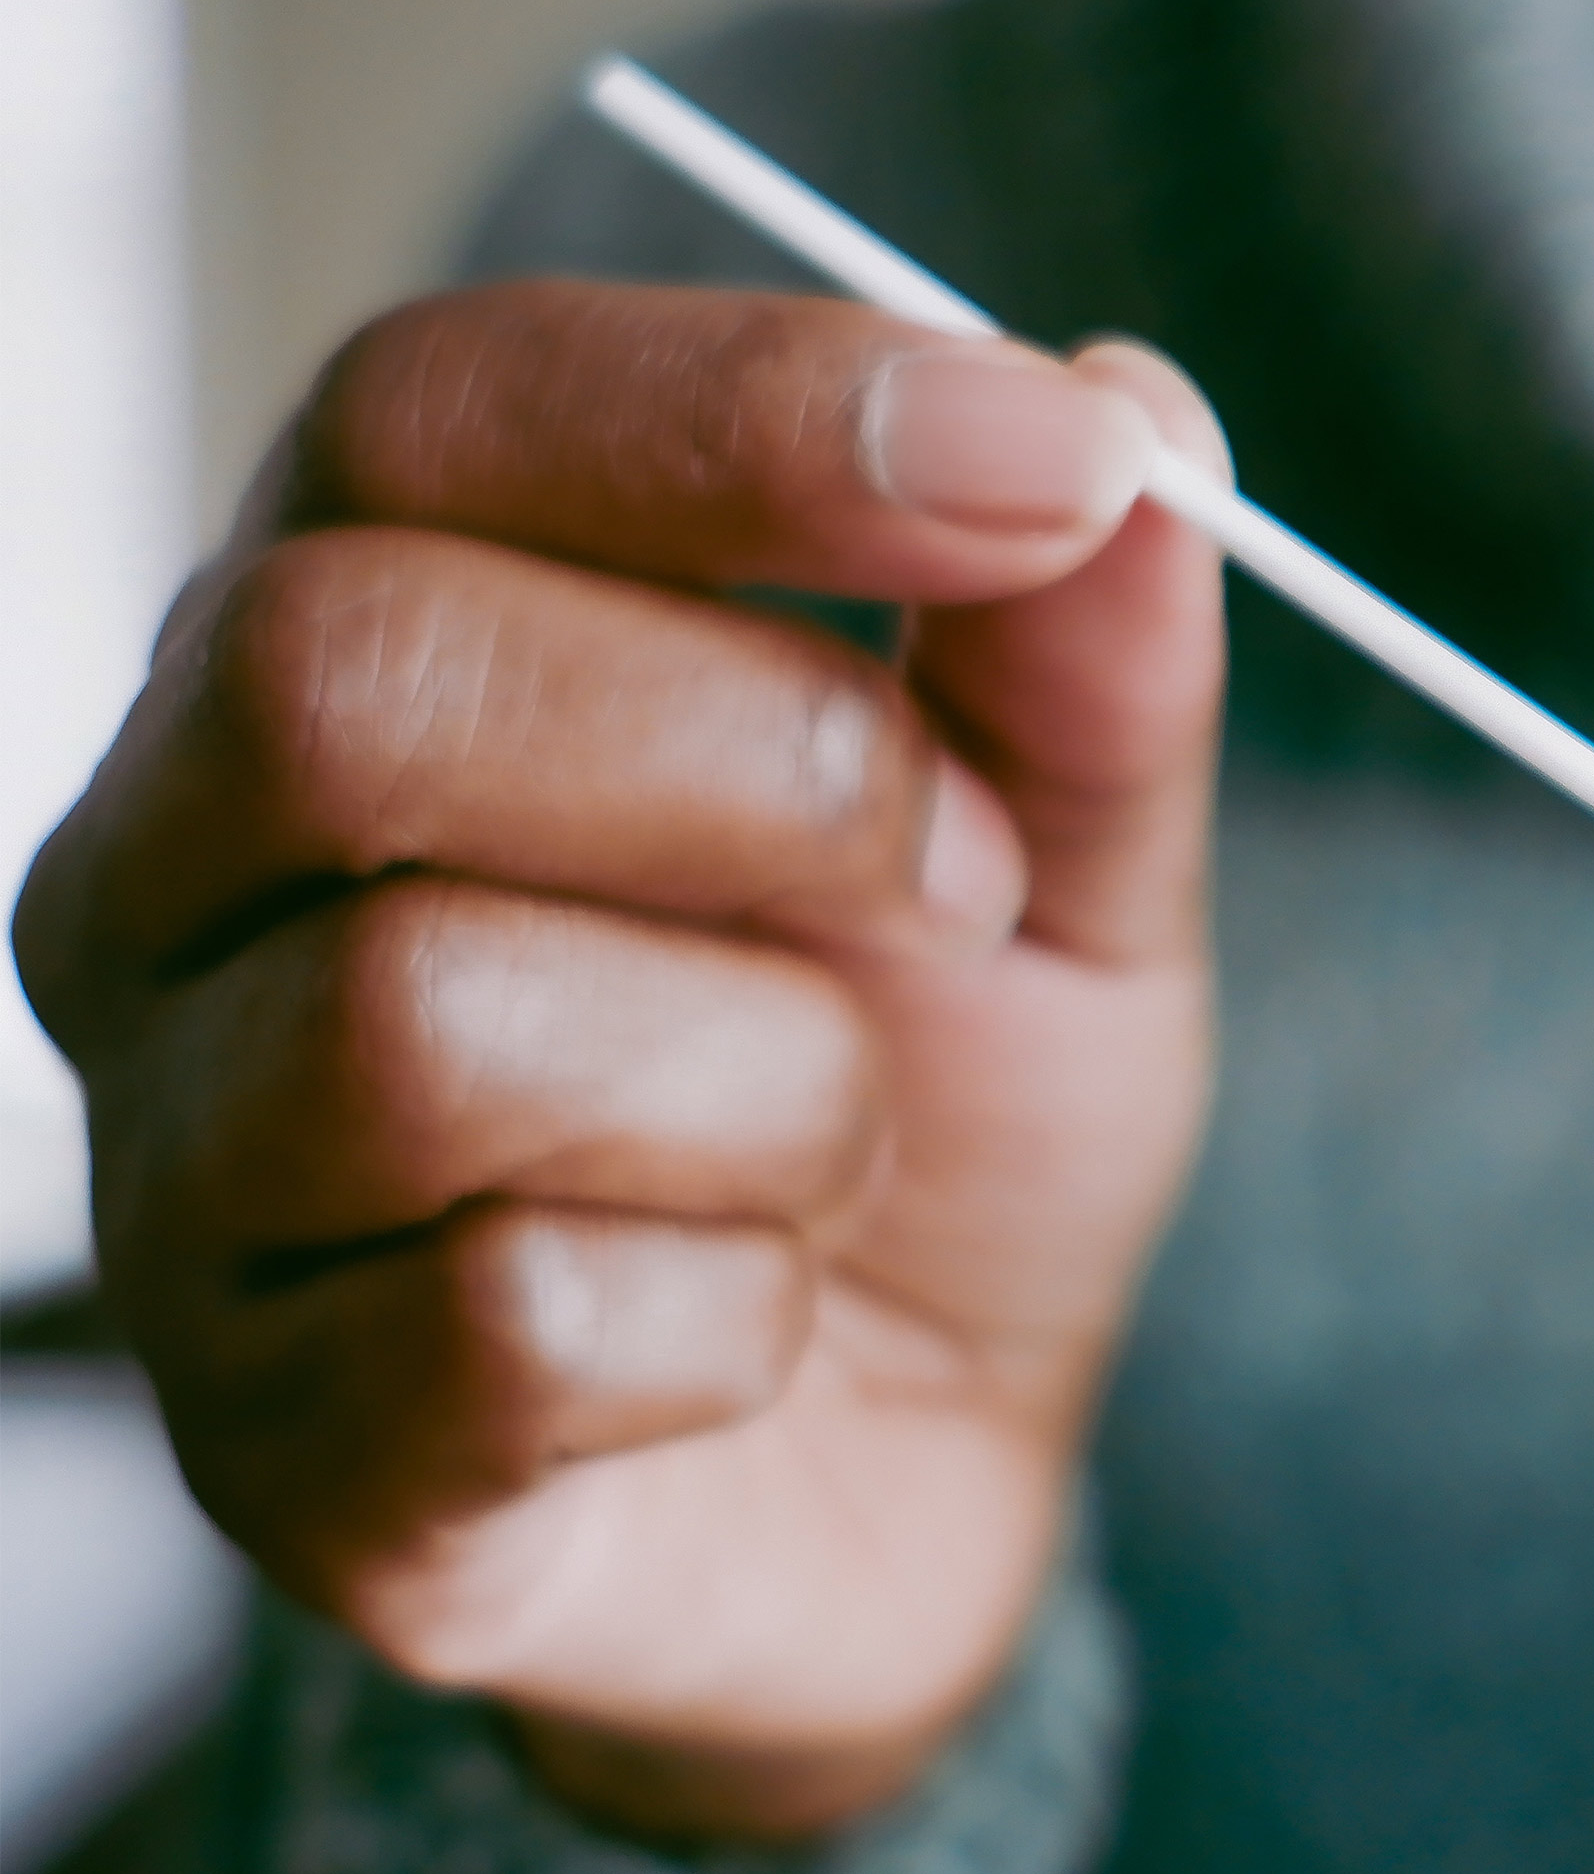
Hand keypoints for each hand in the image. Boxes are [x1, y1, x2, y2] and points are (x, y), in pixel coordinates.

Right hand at [13, 281, 1227, 1841]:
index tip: (1056, 463)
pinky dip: (736, 1318)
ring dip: (780, 1084)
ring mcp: (184, 1164)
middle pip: (348, 673)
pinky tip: (753, 1324)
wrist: (933, 1470)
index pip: (430, 403)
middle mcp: (180, 873)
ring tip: (843, 1140)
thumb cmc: (948, 1114)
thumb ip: (1081, 656)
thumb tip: (1133, 403)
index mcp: (356, 637)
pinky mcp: (271, 1445)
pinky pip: (504, 1321)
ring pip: (427, 1018)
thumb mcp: (1071, 866)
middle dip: (769, 763)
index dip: (742, 406)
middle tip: (962, 881)